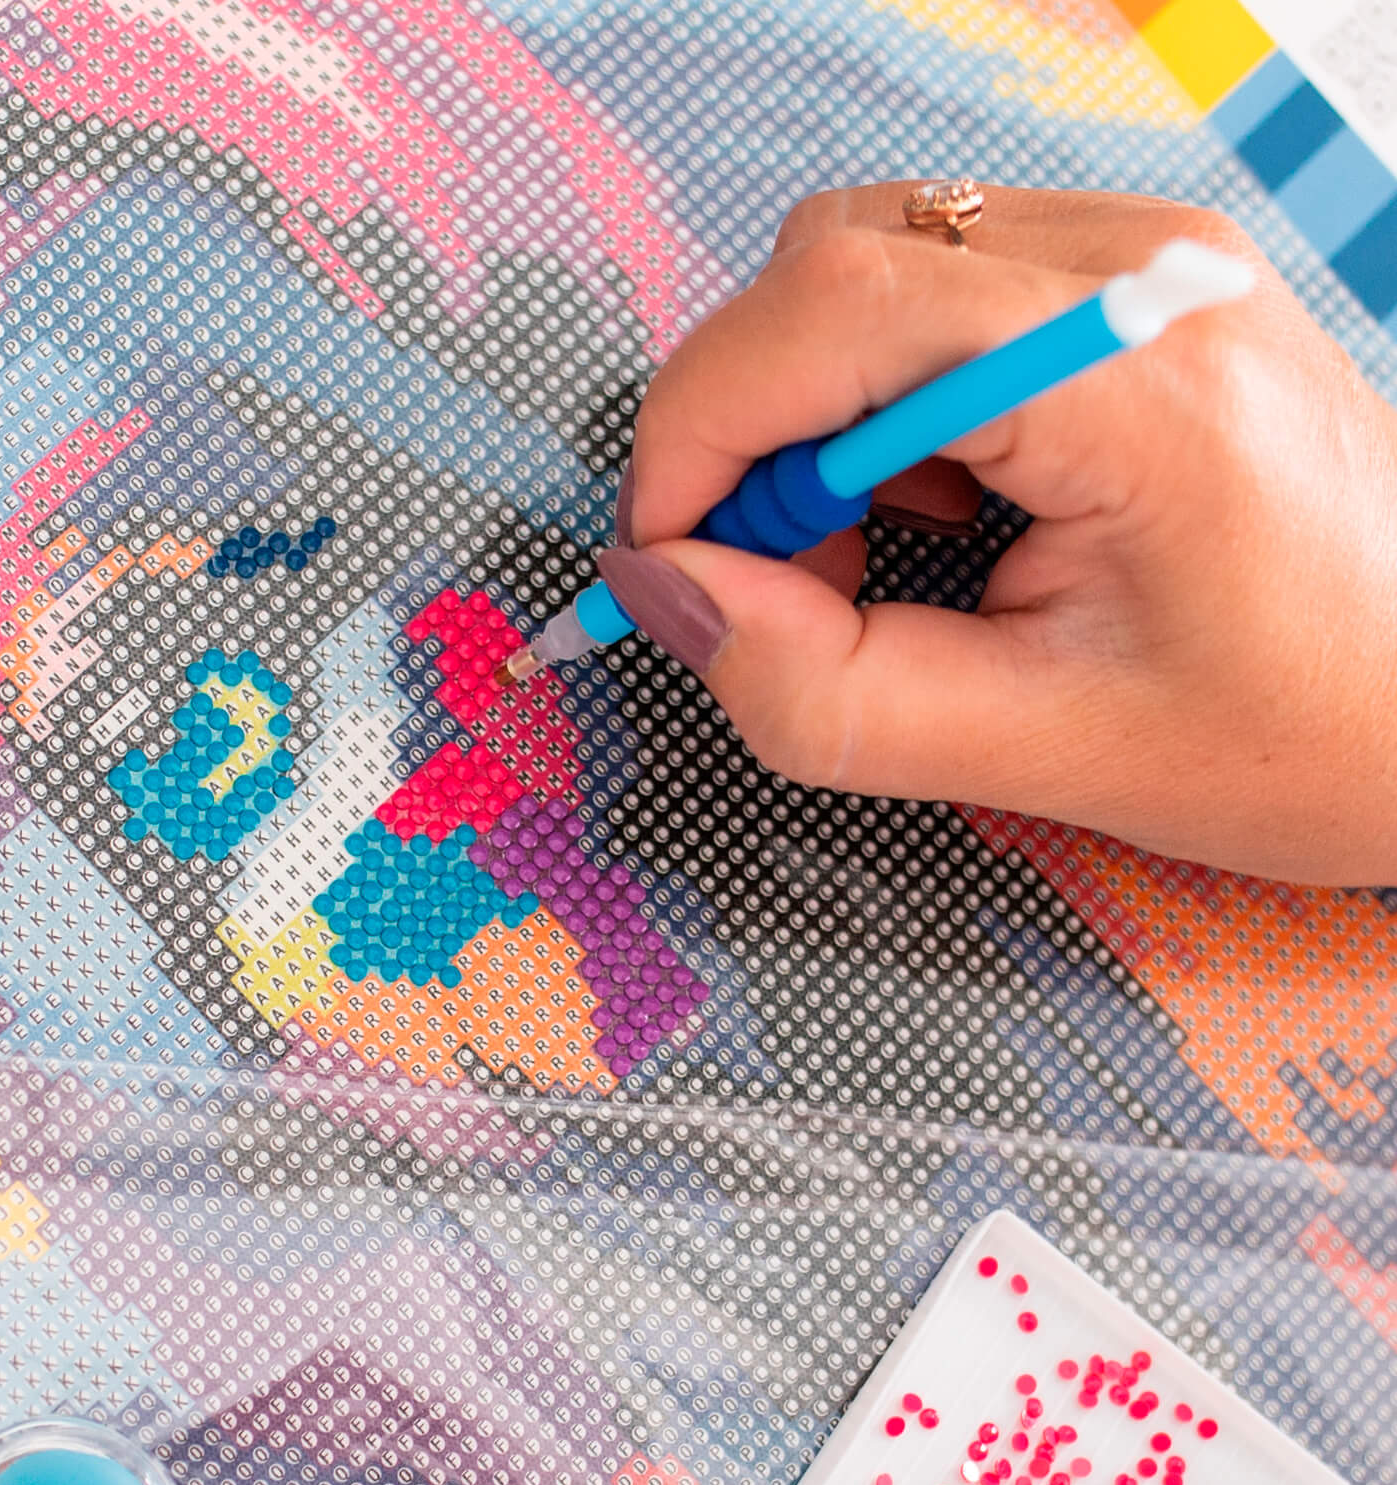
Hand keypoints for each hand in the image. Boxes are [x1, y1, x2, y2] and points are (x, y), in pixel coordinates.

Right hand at [604, 184, 1396, 883]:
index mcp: (1136, 375)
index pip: (832, 312)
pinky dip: (879, 404)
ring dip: (812, 418)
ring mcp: (1143, 258)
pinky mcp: (1130, 282)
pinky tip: (939, 505)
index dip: (698, 433)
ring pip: (867, 268)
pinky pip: (933, 293)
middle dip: (749, 430)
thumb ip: (822, 690)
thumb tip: (666, 596)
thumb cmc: (1296, 730)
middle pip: (831, 266)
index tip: (663, 563)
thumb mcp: (1037, 751)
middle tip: (780, 582)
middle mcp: (1144, 268)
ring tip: (873, 553)